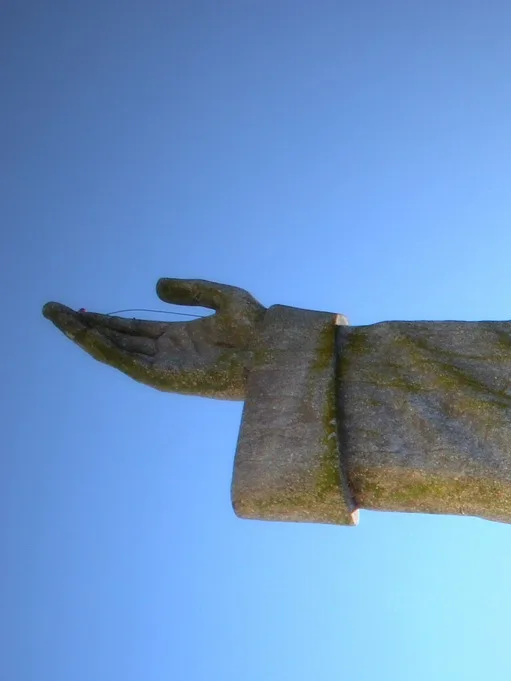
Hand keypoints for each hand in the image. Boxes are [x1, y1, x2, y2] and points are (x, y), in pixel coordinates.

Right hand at [43, 279, 265, 400]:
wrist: (276, 350)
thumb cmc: (260, 327)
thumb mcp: (222, 297)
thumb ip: (189, 290)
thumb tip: (155, 288)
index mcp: (180, 338)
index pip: (133, 330)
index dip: (105, 320)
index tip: (77, 309)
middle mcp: (170, 354)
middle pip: (118, 341)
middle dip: (85, 327)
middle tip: (52, 311)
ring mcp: (169, 367)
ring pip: (117, 353)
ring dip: (86, 336)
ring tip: (57, 319)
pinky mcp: (170, 379)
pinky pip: (131, 365)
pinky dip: (107, 351)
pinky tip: (86, 335)